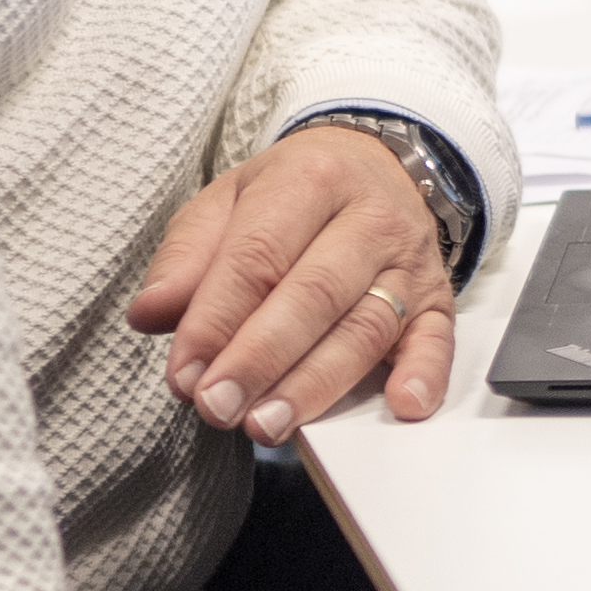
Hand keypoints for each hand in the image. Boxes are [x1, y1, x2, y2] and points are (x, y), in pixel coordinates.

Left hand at [127, 120, 456, 444]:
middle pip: (314, 294)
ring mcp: (409, 262)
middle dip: (259, 359)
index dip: (216, 320)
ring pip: (366, 327)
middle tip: (217, 406)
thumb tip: (151, 313)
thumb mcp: (229, 200)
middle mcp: (368, 218)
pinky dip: (425, 375)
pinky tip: (401, 405)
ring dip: (315, 384)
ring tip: (266, 424)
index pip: (258, 256)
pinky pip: (438, 340)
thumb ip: (188, 257)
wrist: (378, 166)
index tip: (184, 374)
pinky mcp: (439, 300)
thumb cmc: (295, 194)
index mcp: (310, 179)